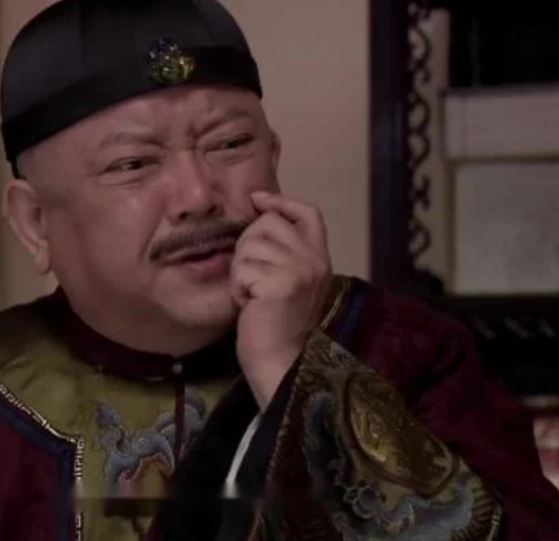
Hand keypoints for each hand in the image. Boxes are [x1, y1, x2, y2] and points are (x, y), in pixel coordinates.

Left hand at [231, 191, 332, 408]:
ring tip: (252, 294)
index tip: (257, 199)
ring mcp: (300, 271)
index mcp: (320, 257)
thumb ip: (282, 249)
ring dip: (240, 270)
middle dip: (247, 245)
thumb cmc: (276, 321)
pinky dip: (238, 288)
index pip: (308, 213)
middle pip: (268, 223)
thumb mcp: (288, 278)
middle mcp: (315, 260)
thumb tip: (258, 210)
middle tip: (251, 276)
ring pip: (250, 245)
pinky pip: (243, 269)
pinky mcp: (281, 284)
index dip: (281, 200)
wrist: (280, 359)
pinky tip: (249, 304)